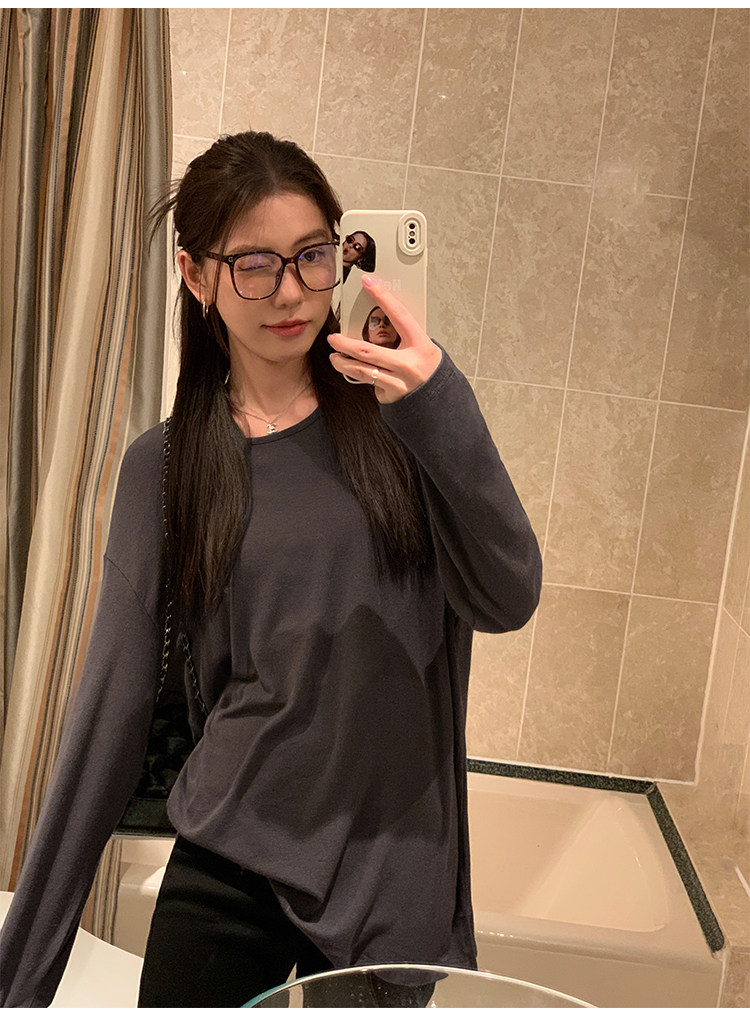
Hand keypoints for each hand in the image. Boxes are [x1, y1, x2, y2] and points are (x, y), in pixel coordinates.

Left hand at [327, 276, 441, 403]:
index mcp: (420, 345)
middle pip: (367, 350)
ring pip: (361, 370)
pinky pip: (368, 382)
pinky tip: (352, 370)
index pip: (399, 315)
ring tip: (335, 357)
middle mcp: (409, 363)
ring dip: (343, 362)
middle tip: (333, 338)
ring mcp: (399, 381)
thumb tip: (378, 317)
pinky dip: (357, 375)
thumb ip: (403, 335)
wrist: (437, 396)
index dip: (383, 297)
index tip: (368, 283)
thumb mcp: (421, 346)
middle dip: (345, 344)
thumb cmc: (427, 367)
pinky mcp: (390, 394)